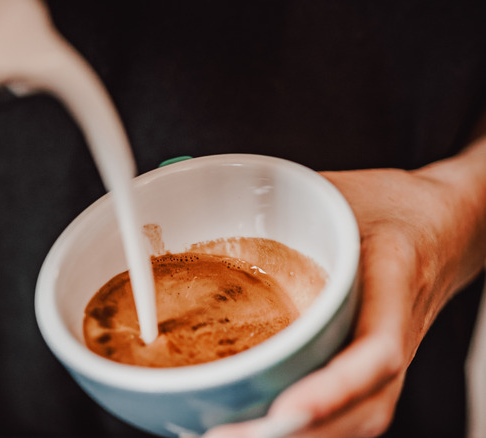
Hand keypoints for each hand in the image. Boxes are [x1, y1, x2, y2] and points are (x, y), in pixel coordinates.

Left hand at [204, 145, 485, 436]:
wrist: (444, 224)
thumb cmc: (392, 206)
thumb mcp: (342, 190)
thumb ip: (285, 200)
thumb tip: (212, 196)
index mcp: (394, 280)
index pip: (376, 351)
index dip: (334, 388)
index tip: (285, 409)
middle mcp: (398, 331)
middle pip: (364, 408)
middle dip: (297, 434)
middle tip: (225, 437)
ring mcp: (392, 357)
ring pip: (361, 420)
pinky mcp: (376, 367)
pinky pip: (354, 413)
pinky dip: (311, 432)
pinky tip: (263, 432)